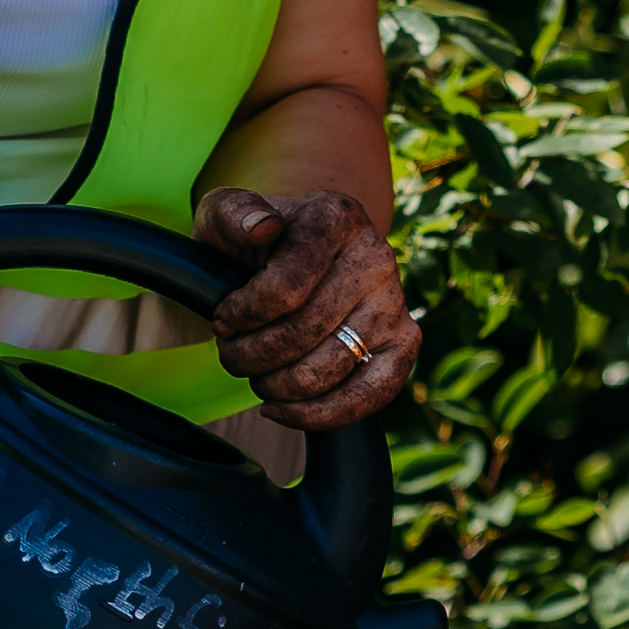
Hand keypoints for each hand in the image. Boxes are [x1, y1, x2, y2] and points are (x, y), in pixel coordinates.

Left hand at [197, 187, 412, 426]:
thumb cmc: (256, 240)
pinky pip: (370, 396)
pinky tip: (283, 408)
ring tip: (255, 374)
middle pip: (301, 335)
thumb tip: (262, 226)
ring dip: (274, 387)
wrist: (298, 253)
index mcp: (336, 217)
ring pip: (325, 372)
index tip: (222, 319)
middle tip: (231, 354)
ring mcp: (396, 302)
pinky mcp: (406, 342)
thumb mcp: (227, 214)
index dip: (241, 316)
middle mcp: (376, 257)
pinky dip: (319, 415)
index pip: (284, 290)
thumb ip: (233, 213)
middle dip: (250, 356)